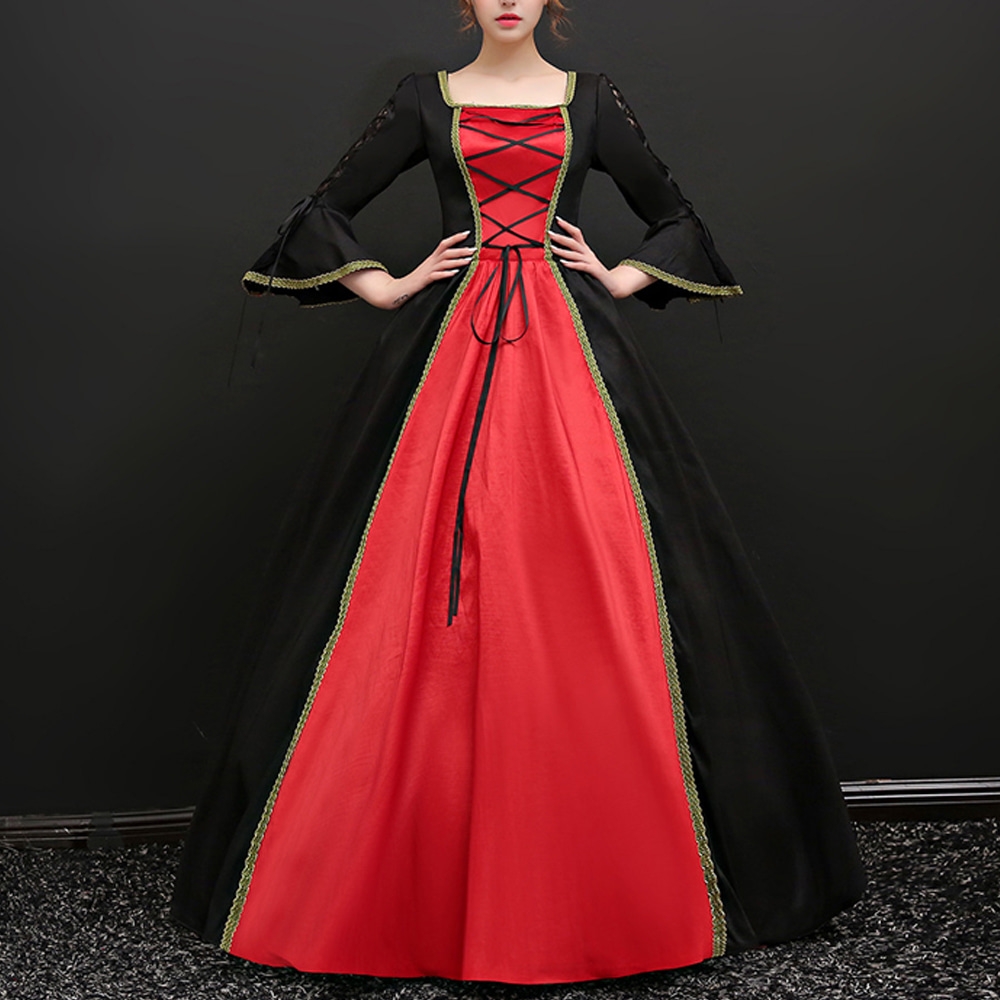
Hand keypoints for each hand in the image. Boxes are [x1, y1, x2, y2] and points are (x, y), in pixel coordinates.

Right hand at [338, 231, 476, 309]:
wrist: (398, 290)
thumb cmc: (416, 282)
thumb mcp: (429, 272)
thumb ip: (441, 267)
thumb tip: (456, 264)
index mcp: (432, 259)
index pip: (444, 244)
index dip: (455, 238)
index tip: (467, 233)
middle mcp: (430, 262)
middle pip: (447, 252)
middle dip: (461, 250)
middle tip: (474, 249)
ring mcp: (427, 271)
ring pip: (444, 263)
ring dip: (457, 260)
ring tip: (469, 260)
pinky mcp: (424, 281)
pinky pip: (436, 276)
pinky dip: (445, 274)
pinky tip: (454, 273)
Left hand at [548, 216, 654, 298]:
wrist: (613, 284)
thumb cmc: (596, 275)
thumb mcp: (584, 263)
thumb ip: (574, 258)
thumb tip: (558, 253)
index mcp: (585, 250)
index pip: (576, 234)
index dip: (567, 226)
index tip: (557, 220)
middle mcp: (587, 253)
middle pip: (573, 242)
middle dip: (561, 237)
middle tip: (550, 234)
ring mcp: (590, 262)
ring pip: (575, 254)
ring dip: (563, 251)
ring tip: (552, 248)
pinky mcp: (593, 271)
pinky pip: (581, 266)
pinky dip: (572, 264)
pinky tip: (563, 263)